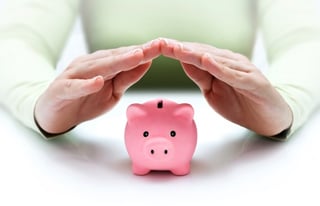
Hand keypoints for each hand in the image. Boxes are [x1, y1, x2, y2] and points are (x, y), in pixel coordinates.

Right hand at [35, 39, 160, 134]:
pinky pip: (75, 86)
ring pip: (97, 67)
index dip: (144, 51)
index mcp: (102, 64)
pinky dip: (86, 84)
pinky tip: (98, 81)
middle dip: (136, 52)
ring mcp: (74, 75)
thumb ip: (127, 78)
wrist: (54, 114)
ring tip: (136, 57)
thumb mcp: (112, 92)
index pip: (125, 56)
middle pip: (115, 58)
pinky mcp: (61, 88)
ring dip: (117, 62)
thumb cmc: (85, 100)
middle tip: (156, 47)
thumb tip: (146, 63)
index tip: (162, 46)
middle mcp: (89, 65)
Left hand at [160, 38, 292, 136]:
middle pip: (203, 53)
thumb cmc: (241, 103)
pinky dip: (220, 68)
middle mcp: (231, 62)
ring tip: (178, 49)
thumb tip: (183, 62)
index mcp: (220, 64)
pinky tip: (207, 61)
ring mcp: (243, 70)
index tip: (159, 46)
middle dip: (181, 49)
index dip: (177, 51)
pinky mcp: (254, 81)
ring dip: (196, 54)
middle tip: (163, 43)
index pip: (195, 54)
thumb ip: (200, 76)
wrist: (269, 118)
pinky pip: (234, 74)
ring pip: (216, 60)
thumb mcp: (213, 91)